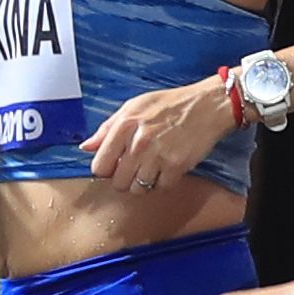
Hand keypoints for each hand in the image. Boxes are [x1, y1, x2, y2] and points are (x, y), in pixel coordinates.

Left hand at [80, 75, 232, 195]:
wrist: (207, 105)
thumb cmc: (170, 104)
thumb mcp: (133, 107)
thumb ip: (107, 128)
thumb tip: (86, 147)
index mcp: (124, 126)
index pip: (100, 166)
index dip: (106, 169)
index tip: (114, 166)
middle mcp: (139, 142)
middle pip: (118, 182)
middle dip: (124, 179)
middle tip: (135, 168)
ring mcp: (158, 156)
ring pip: (137, 190)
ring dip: (143, 183)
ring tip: (151, 168)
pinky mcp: (176, 166)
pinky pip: (160, 188)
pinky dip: (163, 183)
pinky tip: (166, 169)